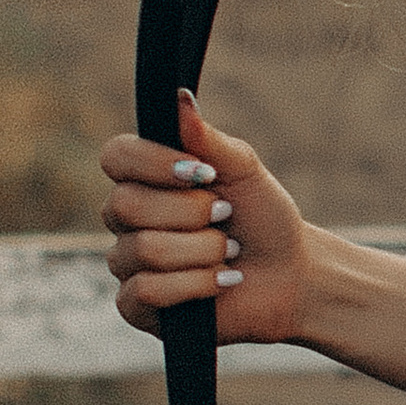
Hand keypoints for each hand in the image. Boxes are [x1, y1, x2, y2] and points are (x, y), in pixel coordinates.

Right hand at [100, 89, 309, 342]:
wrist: (291, 275)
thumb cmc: (263, 218)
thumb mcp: (243, 170)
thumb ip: (207, 137)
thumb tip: (179, 98)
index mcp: (145, 178)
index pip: (115, 157)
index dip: (154, 164)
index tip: (203, 172)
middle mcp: (127, 219)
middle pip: (126, 206)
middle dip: (191, 213)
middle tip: (226, 217)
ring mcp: (129, 263)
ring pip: (144, 249)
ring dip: (202, 251)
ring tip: (229, 252)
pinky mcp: (137, 306)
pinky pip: (146, 290)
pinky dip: (196, 284)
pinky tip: (221, 281)